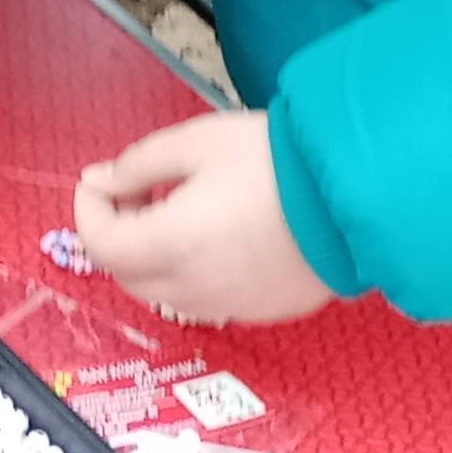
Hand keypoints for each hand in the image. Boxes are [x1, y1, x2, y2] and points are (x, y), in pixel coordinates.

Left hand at [73, 112, 336, 325]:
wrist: (363, 192)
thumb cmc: (277, 160)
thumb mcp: (197, 142)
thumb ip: (137, 165)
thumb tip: (99, 181)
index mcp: (173, 245)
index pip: (100, 245)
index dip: (88, 212)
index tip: (99, 182)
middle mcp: (197, 287)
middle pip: (126, 275)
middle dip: (116, 237)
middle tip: (135, 195)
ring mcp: (234, 305)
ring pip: (164, 293)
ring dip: (152, 259)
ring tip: (176, 213)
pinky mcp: (268, 310)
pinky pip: (207, 300)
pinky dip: (191, 274)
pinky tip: (215, 237)